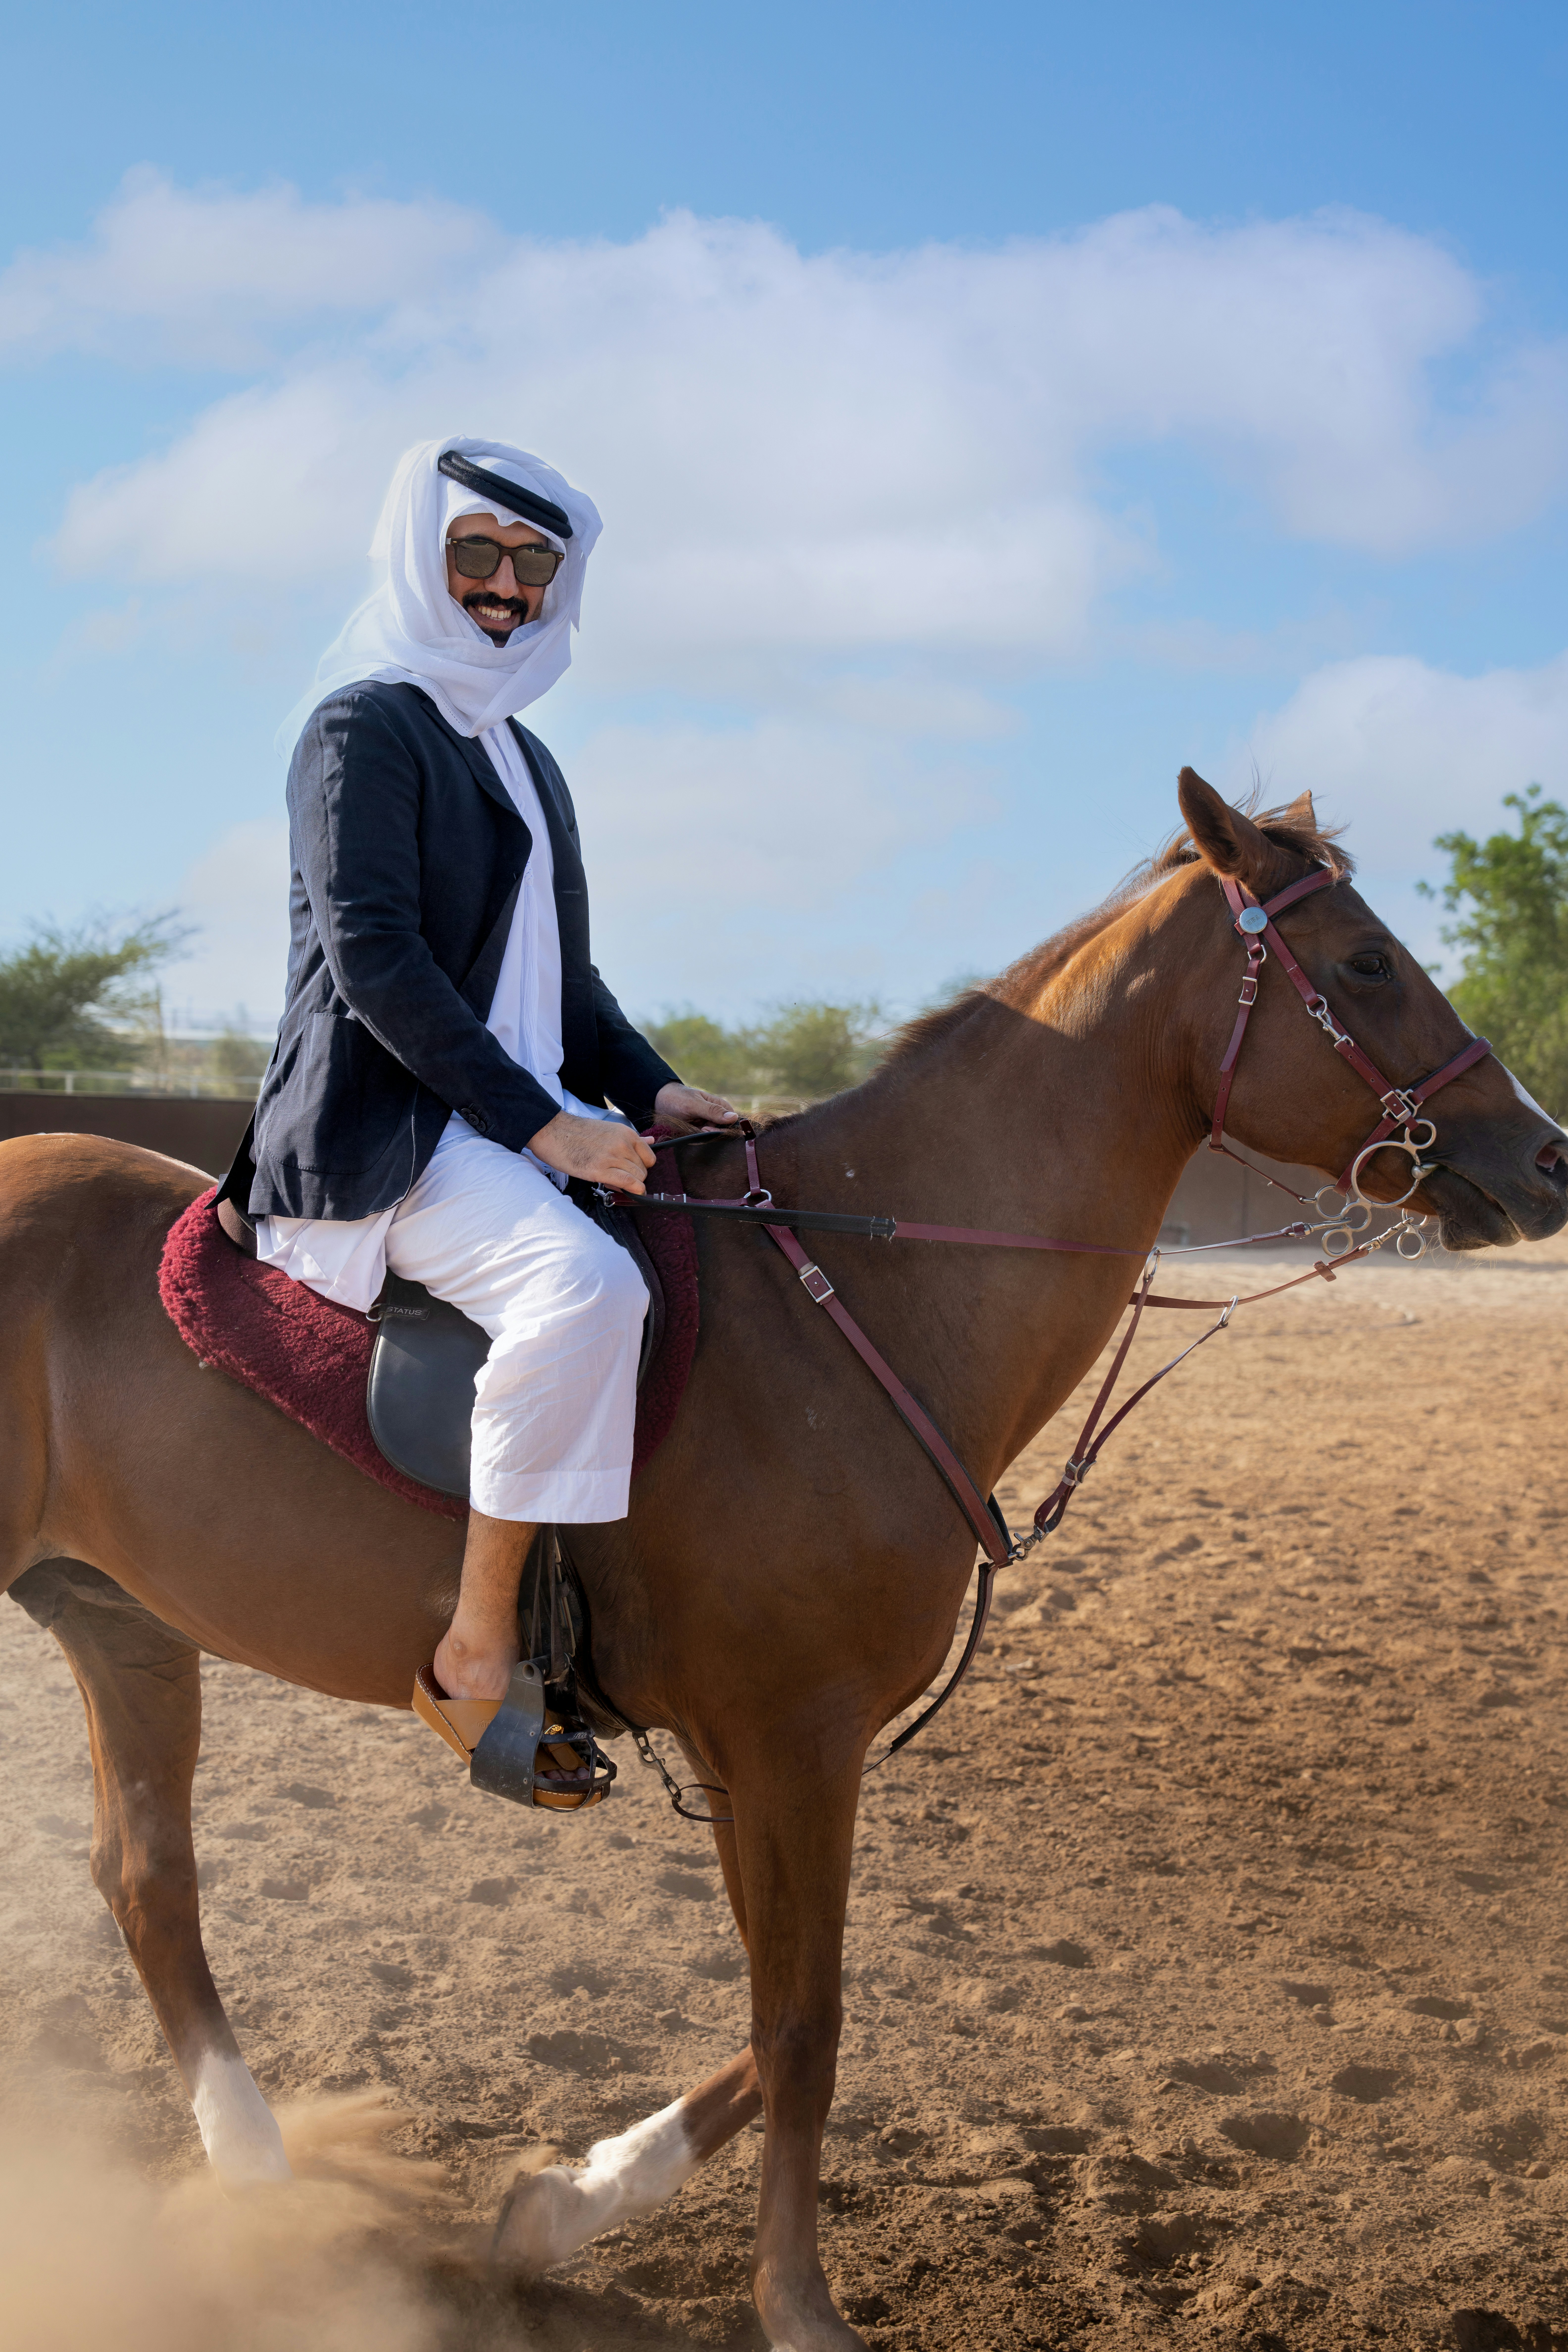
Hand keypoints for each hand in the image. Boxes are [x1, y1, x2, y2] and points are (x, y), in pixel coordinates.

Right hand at [528, 1111, 657, 1192]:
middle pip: (643, 1170)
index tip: (632, 1170)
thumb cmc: (578, 1133)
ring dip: (629, 1185)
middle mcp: (622, 1144)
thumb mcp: (609, 1131)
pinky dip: (633, 1190)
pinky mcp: (599, 1170)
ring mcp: (612, 1156)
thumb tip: (651, 1140)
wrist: (553, 1131)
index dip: (642, 1167)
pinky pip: (627, 1182)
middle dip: (634, 1177)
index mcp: (626, 1134)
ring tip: (612, 1181)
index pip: (650, 1157)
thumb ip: (632, 1139)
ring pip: (637, 1178)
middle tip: (617, 1177)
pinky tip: (631, 1192)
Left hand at [654, 1081, 739, 1134]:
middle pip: (723, 1133)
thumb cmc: (677, 1098)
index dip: (724, 1129)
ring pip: (712, 1139)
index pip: (732, 1123)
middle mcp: (717, 1117)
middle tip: (698, 1129)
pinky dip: (695, 1140)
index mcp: (721, 1106)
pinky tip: (688, 1135)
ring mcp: (708, 1126)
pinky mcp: (699, 1133)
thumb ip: (713, 1111)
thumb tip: (734, 1117)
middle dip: (710, 1135)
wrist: (658, 1101)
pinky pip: (702, 1141)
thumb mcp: (694, 1104)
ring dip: (701, 1138)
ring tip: (689, 1130)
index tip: (707, 1129)